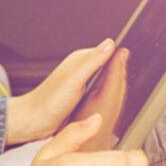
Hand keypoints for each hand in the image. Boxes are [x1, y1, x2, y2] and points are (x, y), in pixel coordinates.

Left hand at [5, 39, 125, 145]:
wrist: (34, 121)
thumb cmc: (49, 101)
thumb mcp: (74, 79)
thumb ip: (92, 61)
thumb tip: (110, 44)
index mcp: (80, 59)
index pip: (107, 51)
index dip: (121, 56)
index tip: (132, 60)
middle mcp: (80, 68)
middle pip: (107, 64)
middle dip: (119, 70)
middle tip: (130, 78)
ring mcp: (79, 82)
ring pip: (103, 78)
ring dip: (113, 82)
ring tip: (124, 88)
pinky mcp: (78, 95)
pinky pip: (98, 90)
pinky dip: (106, 93)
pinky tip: (110, 100)